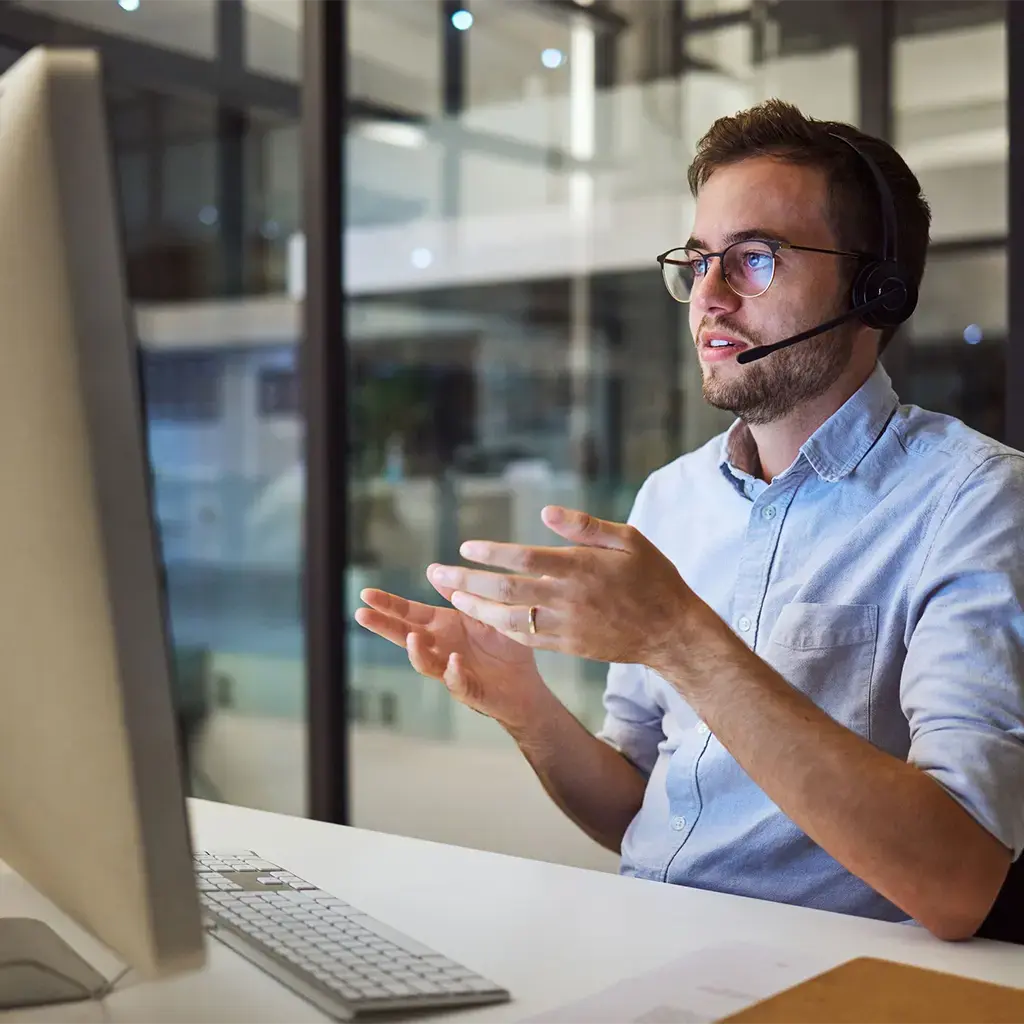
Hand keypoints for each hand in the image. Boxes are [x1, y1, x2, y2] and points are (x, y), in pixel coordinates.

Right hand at [354, 572, 548, 732]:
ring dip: (416, 651)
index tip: (366, 594)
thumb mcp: (483, 611)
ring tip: (412, 637)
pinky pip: (457, 683)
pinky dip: (453, 673)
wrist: (527, 683)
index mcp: (443, 627)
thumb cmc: (505, 645)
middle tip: (361, 614)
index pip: (410, 614)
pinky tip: (454, 661)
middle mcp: (441, 648)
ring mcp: (451, 670)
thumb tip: (432, 568)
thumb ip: (460, 593)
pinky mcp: (470, 690)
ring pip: (425, 663)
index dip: (388, 604)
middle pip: (405, 636)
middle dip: (383, 626)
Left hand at [428, 505, 694, 669]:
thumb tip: (545, 512)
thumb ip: (585, 526)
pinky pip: (527, 639)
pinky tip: (484, 619)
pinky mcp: (568, 646)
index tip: (465, 547)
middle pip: (507, 590)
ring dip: (477, 609)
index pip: (525, 558)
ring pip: (510, 619)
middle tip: (436, 574)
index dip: (492, 553)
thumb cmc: (651, 576)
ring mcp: (567, 625)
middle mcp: (568, 597)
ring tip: (452, 598)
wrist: (670, 631)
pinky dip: (502, 628)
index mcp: (580, 567)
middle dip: (467, 582)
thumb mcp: (628, 539)